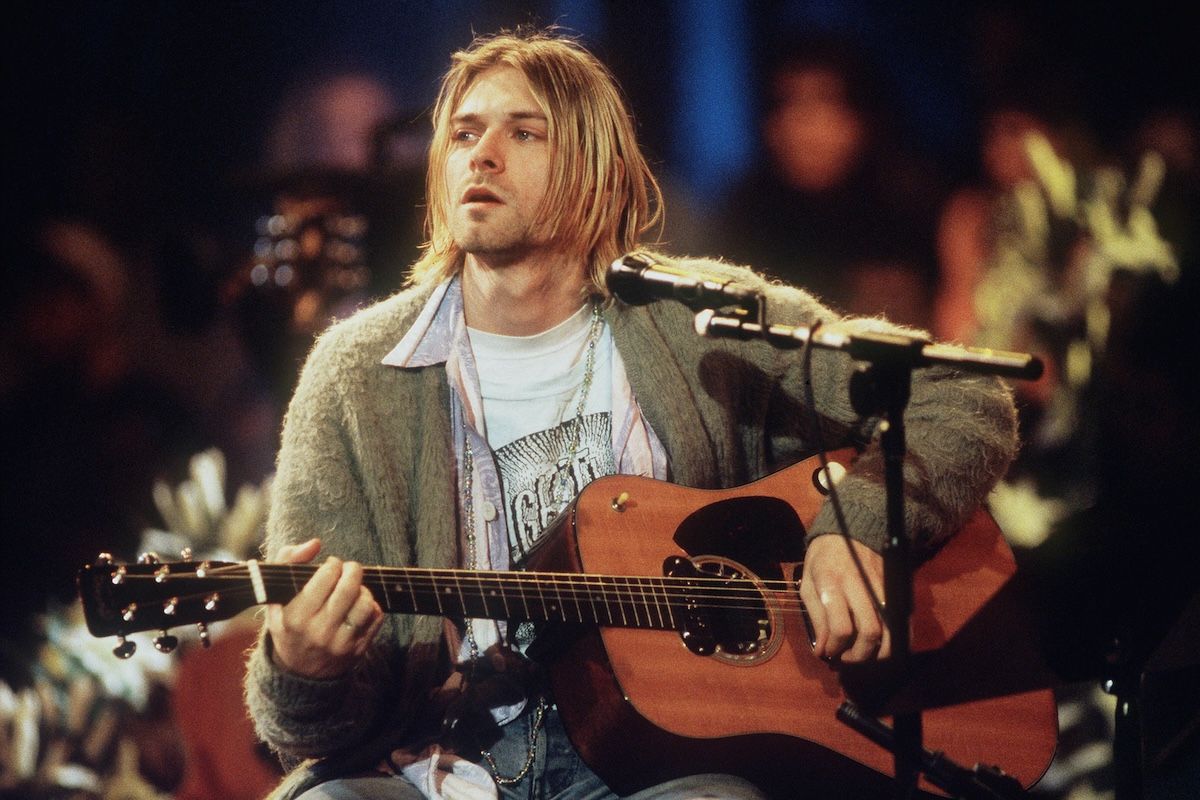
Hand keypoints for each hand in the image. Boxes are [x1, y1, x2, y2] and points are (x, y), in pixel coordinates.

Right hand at [266, 538, 383, 678]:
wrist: (299, 672)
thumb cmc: (288, 624)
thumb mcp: (275, 596)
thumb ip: (287, 562)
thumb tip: (315, 543)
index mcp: (295, 617)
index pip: (325, 577)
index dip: (332, 564)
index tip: (330, 565)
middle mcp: (318, 631)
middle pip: (349, 588)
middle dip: (353, 570)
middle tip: (349, 569)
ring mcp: (340, 644)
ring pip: (366, 603)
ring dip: (364, 590)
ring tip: (354, 589)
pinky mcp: (358, 650)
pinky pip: (376, 618)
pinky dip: (372, 607)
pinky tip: (359, 607)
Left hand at [800, 534, 889, 663]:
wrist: (850, 530)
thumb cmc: (823, 559)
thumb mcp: (808, 583)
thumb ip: (817, 618)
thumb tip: (822, 650)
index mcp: (832, 582)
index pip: (840, 626)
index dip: (835, 648)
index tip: (829, 652)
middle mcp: (859, 585)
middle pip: (870, 631)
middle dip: (860, 655)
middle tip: (848, 658)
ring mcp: (881, 586)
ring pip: (891, 629)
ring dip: (881, 652)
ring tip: (866, 656)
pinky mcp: (895, 588)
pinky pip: (902, 621)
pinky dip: (896, 640)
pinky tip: (882, 645)